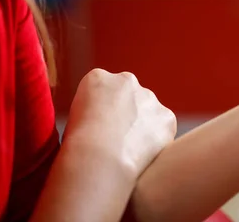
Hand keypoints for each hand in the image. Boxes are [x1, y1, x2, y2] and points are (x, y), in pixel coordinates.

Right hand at [62, 69, 176, 177]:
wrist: (99, 159)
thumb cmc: (77, 147)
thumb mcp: (73, 120)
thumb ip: (91, 112)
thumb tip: (101, 123)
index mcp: (97, 78)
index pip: (104, 89)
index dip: (102, 112)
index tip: (99, 129)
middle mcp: (126, 80)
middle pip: (129, 96)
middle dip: (126, 113)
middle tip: (117, 139)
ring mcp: (149, 97)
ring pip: (148, 111)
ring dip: (142, 125)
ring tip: (128, 150)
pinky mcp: (166, 116)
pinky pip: (163, 127)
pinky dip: (157, 139)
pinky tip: (143, 154)